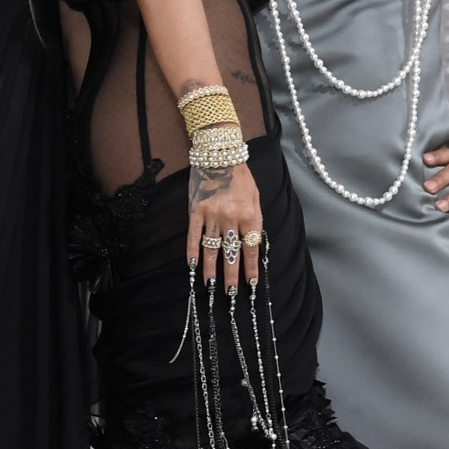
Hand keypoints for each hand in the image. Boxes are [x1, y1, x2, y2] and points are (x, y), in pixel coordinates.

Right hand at [187, 156, 265, 291]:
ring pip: (211, 248)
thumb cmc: (241, 176)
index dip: (251, 267)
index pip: (251, 248)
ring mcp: (212, 215)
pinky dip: (192, 250)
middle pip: (231, 253)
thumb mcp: (256, 196)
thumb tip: (254, 242)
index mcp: (249, 215)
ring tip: (211, 284)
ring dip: (211, 268)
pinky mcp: (196, 211)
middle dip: (231, 275)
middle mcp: (231, 218)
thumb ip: (255, 219)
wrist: (220, 155)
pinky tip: (192, 264)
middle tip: (230, 293)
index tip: (251, 283)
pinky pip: (194, 235)